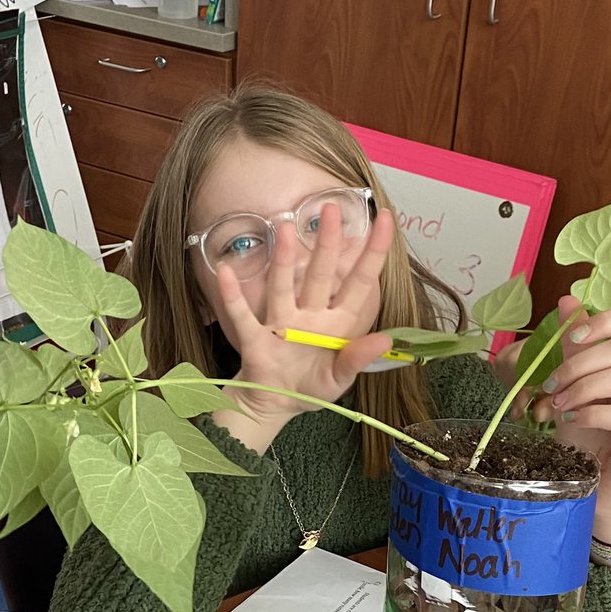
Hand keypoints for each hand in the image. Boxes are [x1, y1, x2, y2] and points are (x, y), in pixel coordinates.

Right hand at [211, 204, 394, 452]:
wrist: (276, 403)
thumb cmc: (311, 386)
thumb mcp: (339, 379)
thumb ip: (358, 359)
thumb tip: (384, 340)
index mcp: (336, 324)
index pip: (359, 283)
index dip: (373, 253)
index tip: (385, 219)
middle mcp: (310, 316)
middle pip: (319, 274)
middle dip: (326, 243)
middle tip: (330, 209)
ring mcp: (281, 324)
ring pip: (282, 285)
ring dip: (282, 259)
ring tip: (283, 227)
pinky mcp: (256, 339)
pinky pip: (243, 315)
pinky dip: (232, 297)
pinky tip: (225, 272)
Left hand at [544, 297, 610, 543]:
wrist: (593, 488)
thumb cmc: (584, 440)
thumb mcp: (570, 390)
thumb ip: (573, 350)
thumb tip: (566, 300)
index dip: (606, 318)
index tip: (570, 337)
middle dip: (579, 363)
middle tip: (550, 387)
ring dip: (585, 387)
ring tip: (559, 406)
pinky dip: (595, 413)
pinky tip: (573, 421)